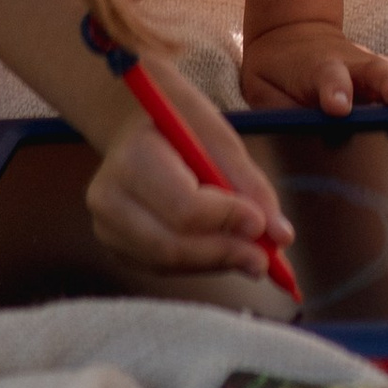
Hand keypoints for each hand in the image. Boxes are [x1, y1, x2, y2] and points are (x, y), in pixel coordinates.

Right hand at [86, 76, 299, 313]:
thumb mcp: (219, 134)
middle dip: (224, 253)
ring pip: (168, 262)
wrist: (136, 122)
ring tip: (252, 256)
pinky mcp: (115, 245)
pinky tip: (223, 249)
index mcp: (133, 156)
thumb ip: (250, 184)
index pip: (183, 206)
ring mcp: (106, 226)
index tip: (262, 223)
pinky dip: (199, 261)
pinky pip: (162, 265)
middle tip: (266, 259)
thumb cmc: (181, 122)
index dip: (226, 220)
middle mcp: (108, 198)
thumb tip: (281, 237)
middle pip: (171, 246)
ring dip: (216, 261)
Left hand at [241, 17, 387, 114]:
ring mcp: (374, 65)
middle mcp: (352, 63)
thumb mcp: (263, 93)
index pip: (327, 77)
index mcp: (317, 69)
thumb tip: (295, 138)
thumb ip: (281, 114)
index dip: (334, 89)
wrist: (291, 35)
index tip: (338, 107)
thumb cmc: (277, 74)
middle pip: (376, 70)